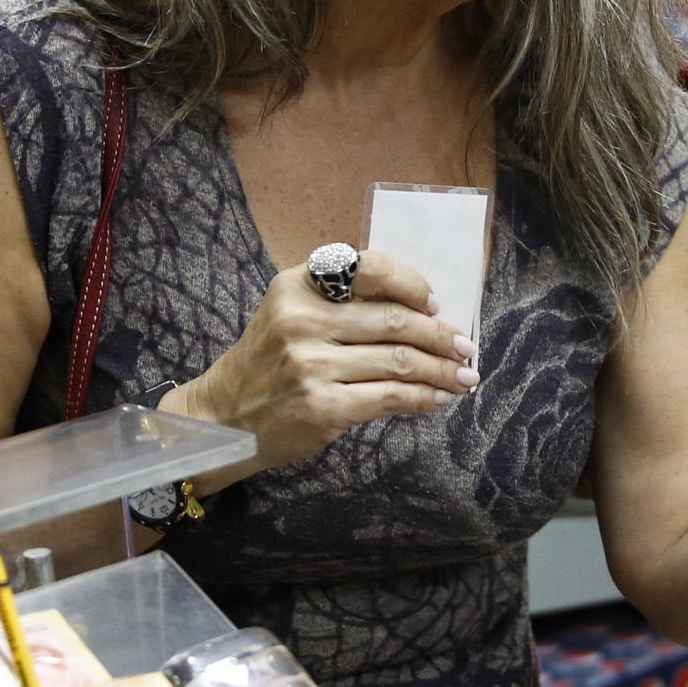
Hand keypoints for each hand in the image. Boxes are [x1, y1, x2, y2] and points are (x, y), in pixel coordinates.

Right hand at [170, 250, 475, 475]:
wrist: (223, 418)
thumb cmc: (269, 362)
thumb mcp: (291, 313)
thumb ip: (343, 303)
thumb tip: (423, 312)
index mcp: (296, 286)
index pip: (369, 268)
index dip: (412, 285)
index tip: (434, 305)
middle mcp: (301, 321)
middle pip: (394, 321)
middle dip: (439, 336)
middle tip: (464, 347)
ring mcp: (310, 366)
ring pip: (399, 361)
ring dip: (442, 370)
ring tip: (464, 376)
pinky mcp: (321, 407)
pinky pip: (391, 397)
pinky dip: (425, 397)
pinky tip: (440, 398)